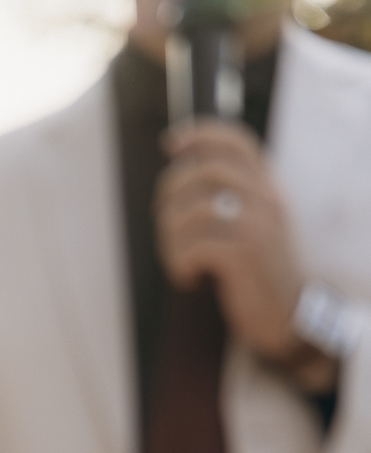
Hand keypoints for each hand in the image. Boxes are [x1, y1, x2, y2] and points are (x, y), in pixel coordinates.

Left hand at [157, 121, 326, 375]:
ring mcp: (257, 224)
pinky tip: (187, 278)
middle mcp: (266, 198)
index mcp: (267, 186)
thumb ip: (232, 199)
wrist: (287, 317)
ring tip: (177, 261)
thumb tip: (184, 176)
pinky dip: (179, 263)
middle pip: (202, 171)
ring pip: (192, 210)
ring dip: (169, 239)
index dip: (199, 134)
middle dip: (169, 193)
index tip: (170, 143)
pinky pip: (194, 245)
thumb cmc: (260, 274)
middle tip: (163, 222)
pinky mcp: (244, 254)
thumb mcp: (255, 226)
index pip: (235, 141)